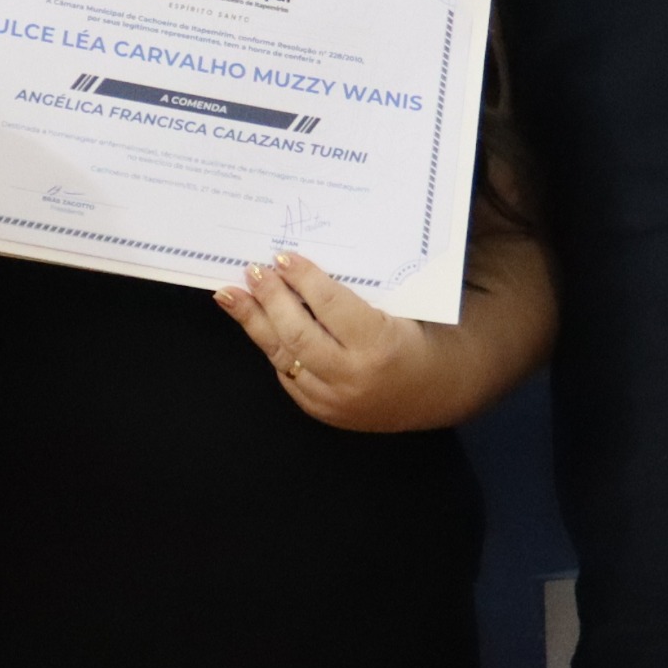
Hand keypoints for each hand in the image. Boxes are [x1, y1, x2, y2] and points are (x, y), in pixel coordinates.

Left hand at [216, 254, 438, 431]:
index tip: (283, 257)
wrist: (436, 392)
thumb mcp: (401, 310)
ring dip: (255, 322)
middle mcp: (352, 377)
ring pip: (283, 356)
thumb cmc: (419, 338)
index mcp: (379, 345)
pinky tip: (256, 322)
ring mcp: (333, 400)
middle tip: (254, 271)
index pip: (330, 306)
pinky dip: (271, 346)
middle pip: (298, 333)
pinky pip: (287, 374)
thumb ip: (357, 294)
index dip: (303, 279)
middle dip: (271, 298)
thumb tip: (304, 266)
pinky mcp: (321, 411)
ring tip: (232, 295)